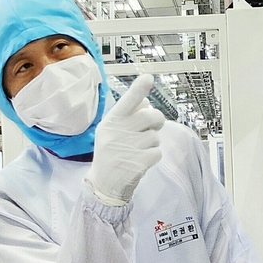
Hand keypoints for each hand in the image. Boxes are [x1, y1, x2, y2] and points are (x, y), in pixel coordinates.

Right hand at [85, 74, 163, 205]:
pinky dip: (153, 156)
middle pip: (152, 116)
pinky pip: (158, 152)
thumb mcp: (110, 131)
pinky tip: (141, 161)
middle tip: (151, 127)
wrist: (104, 184)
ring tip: (137, 150)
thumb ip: (127, 115)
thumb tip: (147, 101)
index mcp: (111, 121)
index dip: (139, 89)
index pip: (127, 101)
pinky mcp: (139, 162)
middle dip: (156, 121)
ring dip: (152, 143)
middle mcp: (119, 132)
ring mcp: (129, 147)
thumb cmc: (110, 152)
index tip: (148, 78)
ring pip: (156, 136)